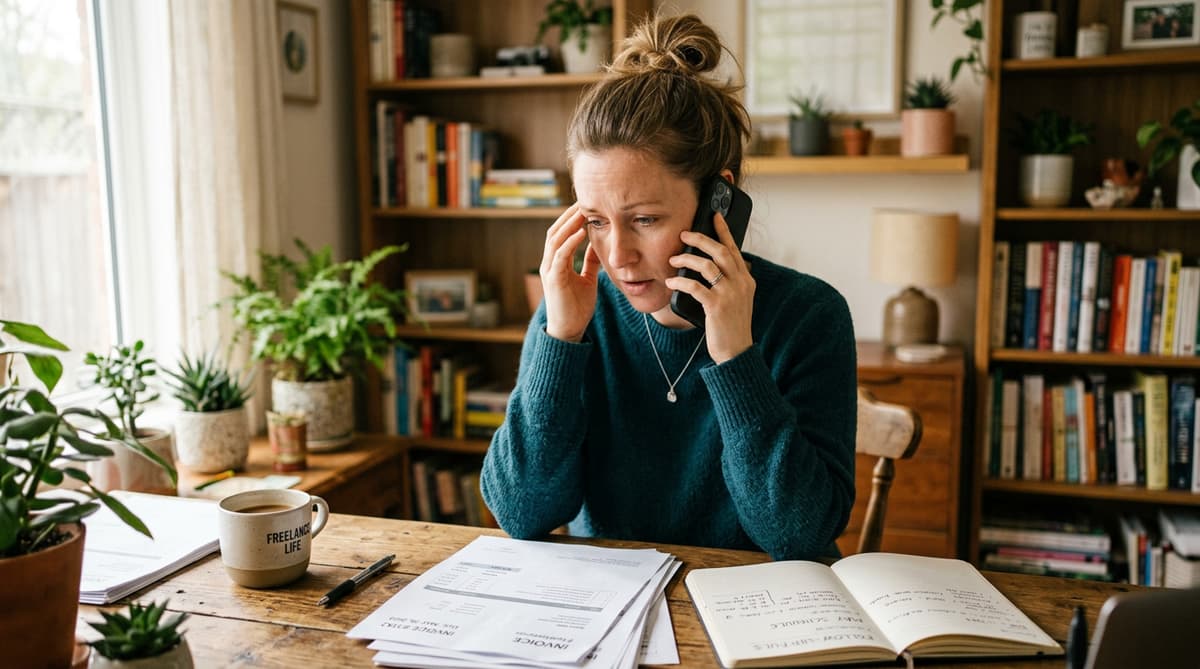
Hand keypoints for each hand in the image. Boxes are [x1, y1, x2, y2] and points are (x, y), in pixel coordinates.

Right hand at [540, 203, 601, 341]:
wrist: (569, 331)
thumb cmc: (577, 307)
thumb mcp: (587, 279)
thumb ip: (590, 261)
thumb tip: (598, 243)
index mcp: (556, 262)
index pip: (560, 233)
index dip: (571, 218)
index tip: (586, 205)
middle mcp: (549, 263)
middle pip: (555, 231)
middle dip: (568, 215)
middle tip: (584, 200)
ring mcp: (549, 271)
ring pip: (555, 240)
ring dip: (569, 223)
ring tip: (583, 210)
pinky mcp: (553, 280)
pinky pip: (560, 256)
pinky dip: (570, 242)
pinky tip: (582, 232)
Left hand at [666, 211, 754, 362]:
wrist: (736, 352)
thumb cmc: (731, 326)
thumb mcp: (737, 301)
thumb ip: (729, 283)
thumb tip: (710, 266)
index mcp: (746, 279)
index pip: (735, 249)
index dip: (724, 231)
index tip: (714, 215)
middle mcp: (741, 283)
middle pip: (721, 251)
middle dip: (701, 239)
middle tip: (683, 234)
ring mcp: (730, 294)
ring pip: (707, 265)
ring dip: (687, 260)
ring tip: (672, 260)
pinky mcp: (717, 306)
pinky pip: (695, 286)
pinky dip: (680, 281)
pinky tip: (671, 281)